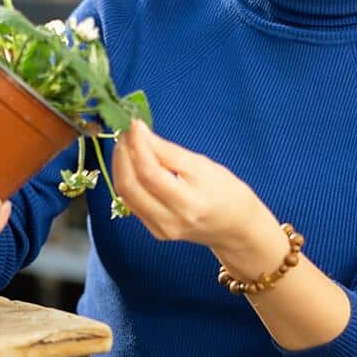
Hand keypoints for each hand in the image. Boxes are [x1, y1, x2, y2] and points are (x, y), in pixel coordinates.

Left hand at [112, 119, 275, 250]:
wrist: (235, 228)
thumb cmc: (226, 192)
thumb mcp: (203, 165)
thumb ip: (170, 152)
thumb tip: (141, 133)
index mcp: (189, 203)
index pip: (150, 173)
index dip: (138, 145)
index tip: (135, 125)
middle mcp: (171, 221)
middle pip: (131, 185)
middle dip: (123, 155)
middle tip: (126, 133)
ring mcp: (161, 229)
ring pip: (125, 194)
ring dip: (120, 165)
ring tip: (127, 145)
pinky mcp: (154, 231)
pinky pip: (130, 202)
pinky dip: (127, 179)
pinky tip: (131, 163)